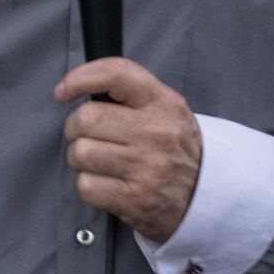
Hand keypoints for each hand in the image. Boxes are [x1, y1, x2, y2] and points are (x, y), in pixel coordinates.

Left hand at [53, 58, 201, 243]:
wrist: (210, 198)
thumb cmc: (176, 150)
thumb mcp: (167, 110)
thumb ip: (131, 95)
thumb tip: (79, 86)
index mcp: (164, 103)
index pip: (115, 74)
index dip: (80, 78)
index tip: (63, 92)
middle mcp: (156, 132)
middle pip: (86, 118)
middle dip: (76, 129)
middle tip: (88, 137)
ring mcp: (147, 167)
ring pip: (81, 153)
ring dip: (81, 159)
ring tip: (100, 163)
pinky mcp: (137, 199)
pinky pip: (86, 185)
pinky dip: (89, 186)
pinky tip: (108, 184)